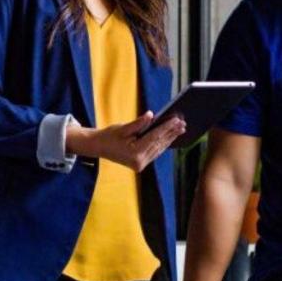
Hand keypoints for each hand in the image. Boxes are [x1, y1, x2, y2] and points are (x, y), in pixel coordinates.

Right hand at [69, 111, 185, 171]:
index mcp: (134, 153)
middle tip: (183, 123)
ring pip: (159, 149)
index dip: (166, 127)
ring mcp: (141, 165)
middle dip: (171, 133)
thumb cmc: (109, 136)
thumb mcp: (122, 128)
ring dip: (170, 139)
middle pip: (159, 144)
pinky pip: (155, 152)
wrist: (98, 147)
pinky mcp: (141, 164)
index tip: (177, 120)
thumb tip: (151, 115)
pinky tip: (170, 137)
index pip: (154, 137)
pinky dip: (162, 144)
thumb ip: (138, 123)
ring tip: (180, 129)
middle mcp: (139, 162)